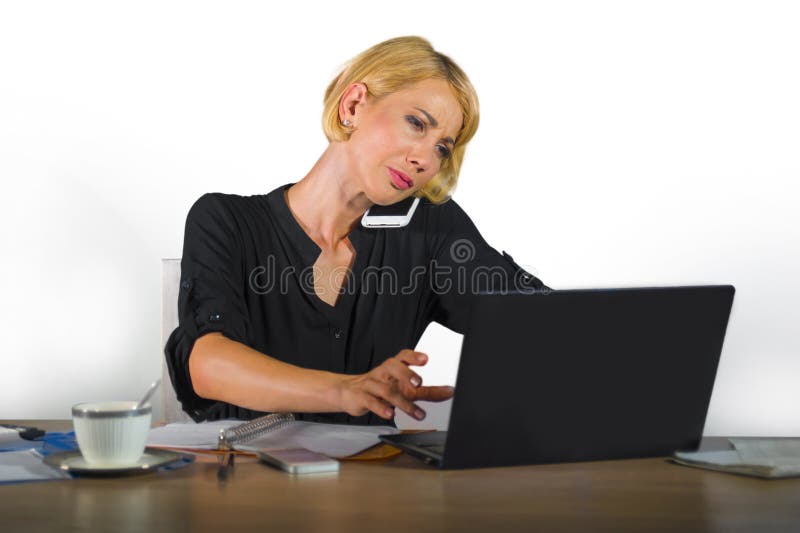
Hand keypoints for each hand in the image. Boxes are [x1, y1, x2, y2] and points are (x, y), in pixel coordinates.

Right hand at [337, 349, 453, 420]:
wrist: (348, 393)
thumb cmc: (378, 388)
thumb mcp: (400, 387)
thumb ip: (423, 391)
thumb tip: (447, 393)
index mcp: (392, 368)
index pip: (402, 357)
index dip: (413, 356)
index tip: (425, 359)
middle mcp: (382, 374)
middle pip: (392, 367)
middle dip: (406, 374)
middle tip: (419, 383)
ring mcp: (371, 385)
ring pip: (386, 390)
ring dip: (404, 403)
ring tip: (418, 414)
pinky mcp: (362, 398)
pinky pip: (371, 402)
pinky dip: (382, 409)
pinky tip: (391, 414)